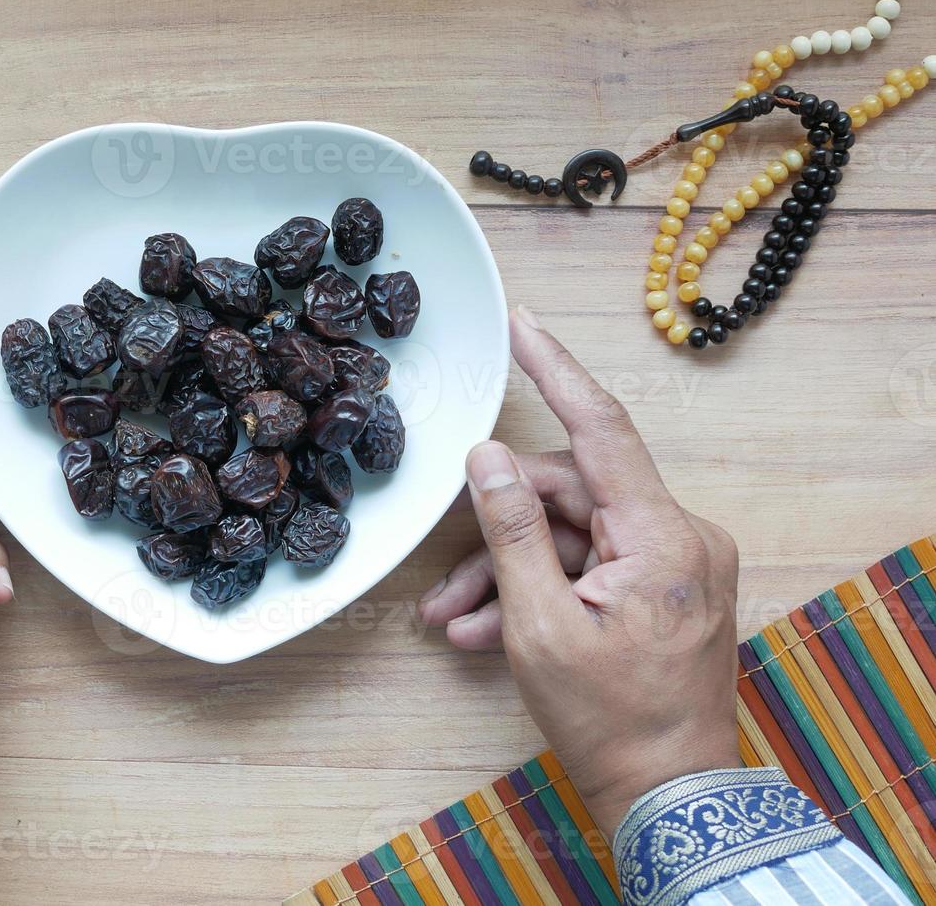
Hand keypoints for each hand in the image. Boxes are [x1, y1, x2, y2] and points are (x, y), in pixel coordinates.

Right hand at [419, 307, 739, 833]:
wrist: (671, 795)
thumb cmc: (611, 720)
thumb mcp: (541, 625)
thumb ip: (512, 531)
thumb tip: (487, 457)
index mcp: (662, 535)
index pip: (600, 428)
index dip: (556, 369)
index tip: (522, 323)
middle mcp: (678, 538)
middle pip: (568, 497)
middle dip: (498, 532)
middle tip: (442, 580)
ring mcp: (673, 566)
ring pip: (570, 538)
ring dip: (508, 575)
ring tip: (452, 620)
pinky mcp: (662, 591)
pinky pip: (588, 569)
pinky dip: (538, 594)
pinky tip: (484, 633)